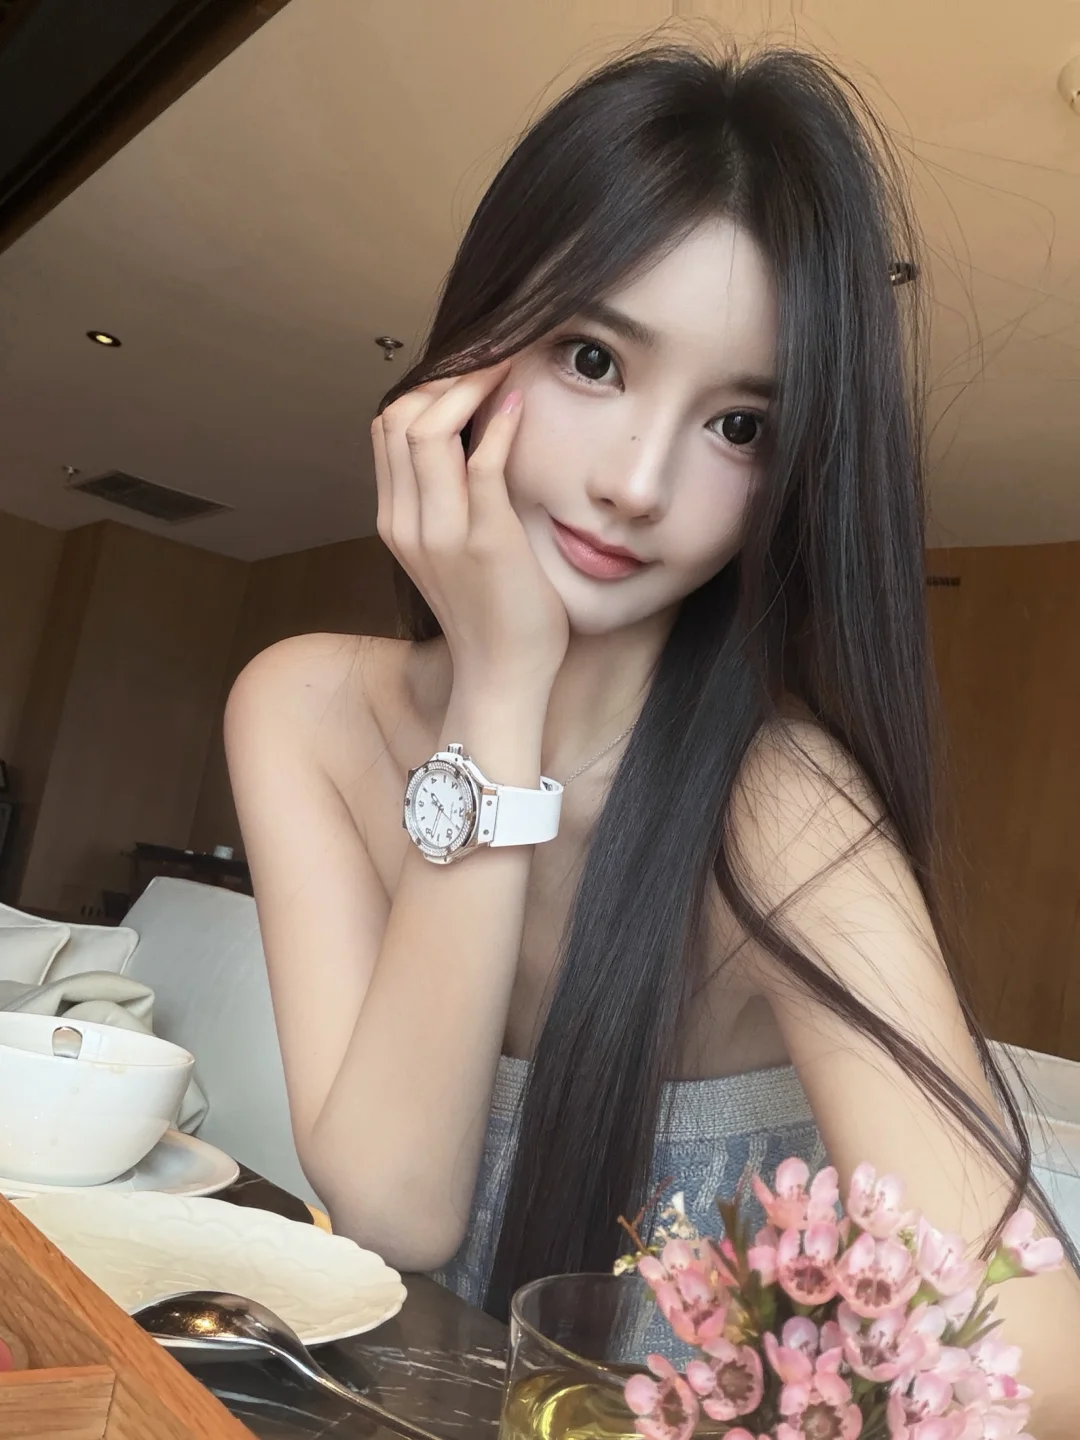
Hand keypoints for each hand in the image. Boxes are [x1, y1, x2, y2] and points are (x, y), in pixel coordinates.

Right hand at [372, 364, 569, 694]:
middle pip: (400, 417)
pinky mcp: (484, 541)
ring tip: (507, 366)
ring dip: (470, 386)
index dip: (426, 387)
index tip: (470, 368)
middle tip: (491, 355)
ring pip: (428, 429)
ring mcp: (441, 532)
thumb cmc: (492, 611)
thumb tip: (474, 440)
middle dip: (446, 375)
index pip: (387, 426)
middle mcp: (406, 522)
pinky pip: (481, 464)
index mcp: (395, 521)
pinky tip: (521, 402)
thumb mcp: (454, 549)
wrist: (502, 676)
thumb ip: (450, 500)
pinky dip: (500, 423)